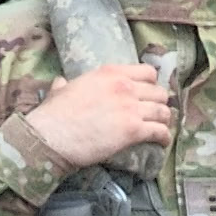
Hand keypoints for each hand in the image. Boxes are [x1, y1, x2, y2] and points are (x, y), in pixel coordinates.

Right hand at [22, 64, 172, 167]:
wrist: (50, 136)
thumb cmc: (53, 114)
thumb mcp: (60, 90)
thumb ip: (65, 84)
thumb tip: (61, 82)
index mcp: (110, 73)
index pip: (147, 72)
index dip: (151, 85)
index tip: (149, 94)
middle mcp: (124, 86)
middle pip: (159, 92)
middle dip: (159, 104)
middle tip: (155, 114)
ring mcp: (130, 108)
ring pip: (163, 111)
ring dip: (164, 121)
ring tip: (161, 128)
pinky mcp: (133, 130)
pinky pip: (160, 131)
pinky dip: (164, 138)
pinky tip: (162, 143)